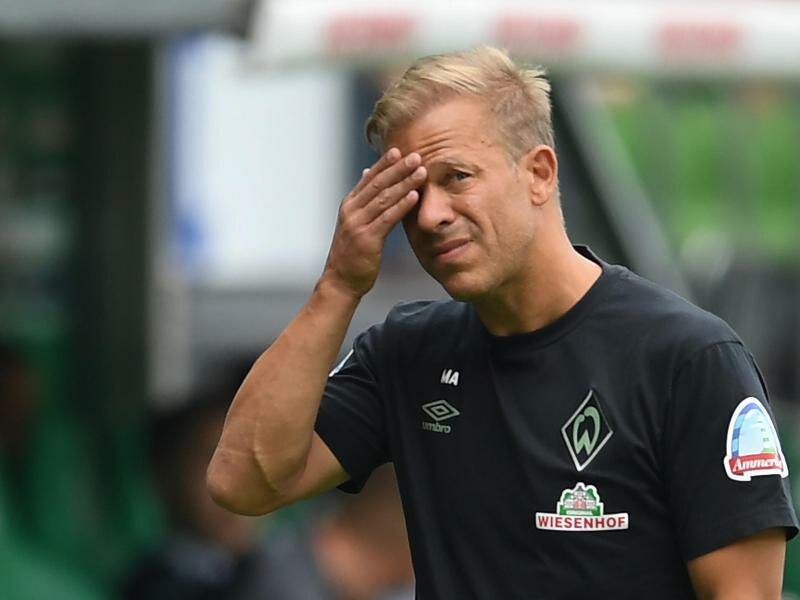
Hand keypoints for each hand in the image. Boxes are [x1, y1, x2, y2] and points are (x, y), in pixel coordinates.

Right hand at [321, 148, 426, 298]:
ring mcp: (358, 224)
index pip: (368, 178)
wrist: (341, 280)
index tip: (400, 150)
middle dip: (398, 168)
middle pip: (377, 184)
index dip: (384, 164)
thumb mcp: (354, 221)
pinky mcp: (367, 239)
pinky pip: (387, 218)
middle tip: (416, 155)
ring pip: (384, 198)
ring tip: (421, 172)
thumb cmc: (351, 252)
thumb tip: (366, 172)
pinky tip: (414, 196)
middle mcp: (351, 211)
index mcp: (350, 205)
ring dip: (404, 183)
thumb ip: (363, 199)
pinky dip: (401, 205)